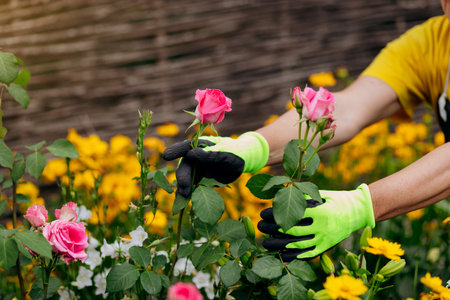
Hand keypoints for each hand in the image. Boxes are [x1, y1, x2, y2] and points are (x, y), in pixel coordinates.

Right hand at [162, 132, 268, 196]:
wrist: (242, 162)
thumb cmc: (234, 153)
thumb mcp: (224, 152)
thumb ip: (209, 154)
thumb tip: (191, 154)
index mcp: (200, 146)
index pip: (186, 147)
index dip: (175, 151)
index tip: (166, 156)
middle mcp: (196, 157)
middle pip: (185, 166)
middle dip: (183, 177)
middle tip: (184, 189)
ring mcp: (197, 169)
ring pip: (186, 178)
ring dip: (183, 187)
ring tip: (184, 196)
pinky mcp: (200, 180)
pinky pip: (192, 186)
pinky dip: (188, 193)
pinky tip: (184, 200)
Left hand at [258, 184, 374, 260]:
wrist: (359, 212)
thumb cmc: (338, 199)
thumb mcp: (323, 194)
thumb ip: (305, 195)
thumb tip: (284, 193)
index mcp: (321, 212)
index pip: (294, 214)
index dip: (277, 214)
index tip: (264, 213)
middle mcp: (323, 227)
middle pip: (294, 231)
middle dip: (275, 230)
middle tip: (263, 227)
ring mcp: (326, 239)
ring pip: (300, 245)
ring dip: (282, 245)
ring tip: (268, 242)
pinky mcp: (328, 246)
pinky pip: (310, 253)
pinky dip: (295, 255)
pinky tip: (283, 254)